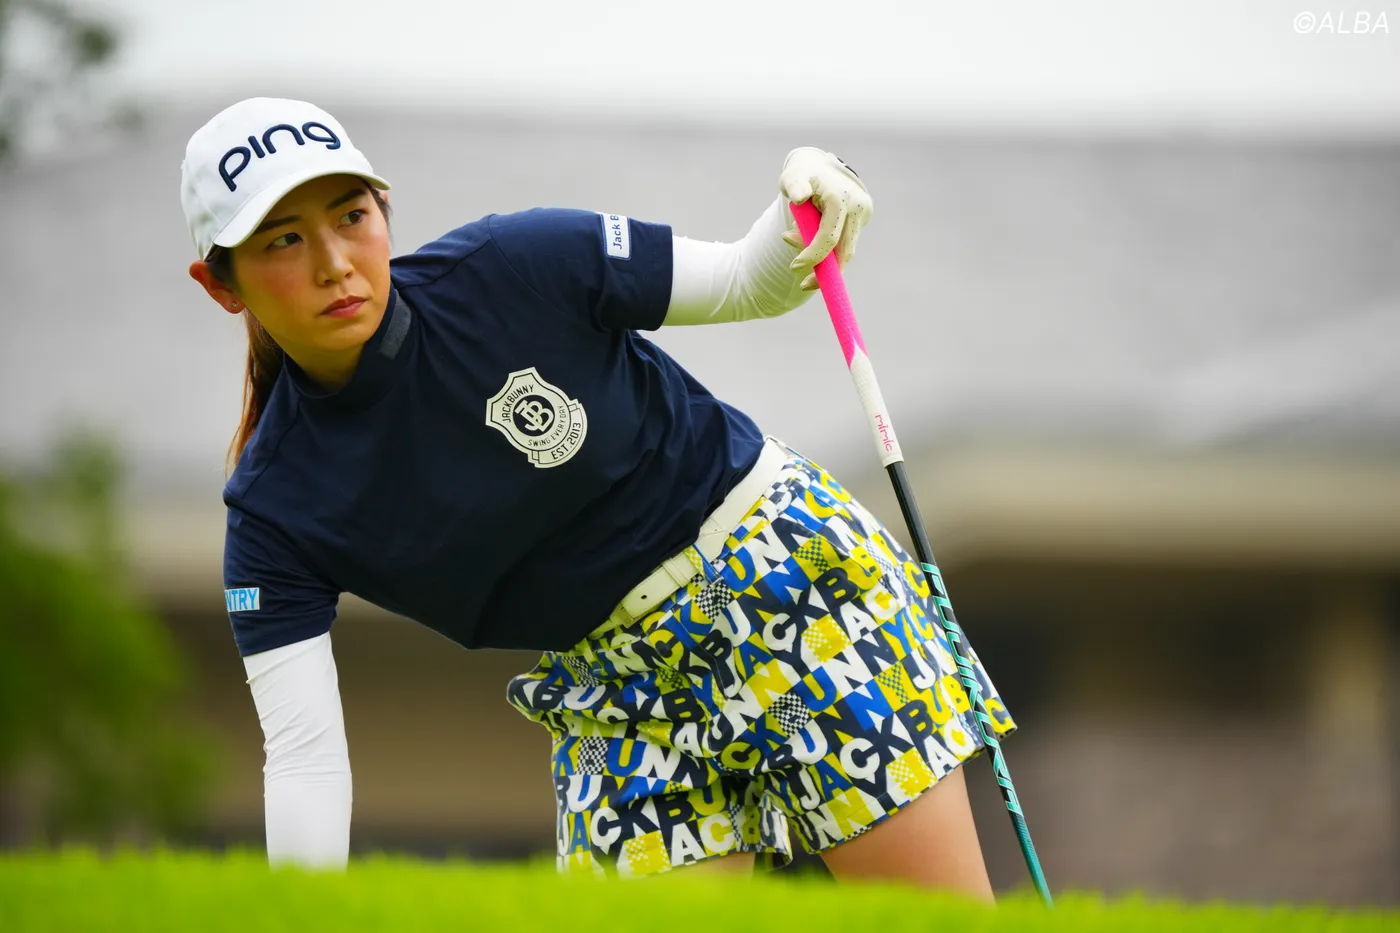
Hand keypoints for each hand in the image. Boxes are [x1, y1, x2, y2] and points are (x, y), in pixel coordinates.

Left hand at [778, 148, 872, 289]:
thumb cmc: (801, 175)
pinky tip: (813, 246)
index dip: (813, 256)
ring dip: (826, 260)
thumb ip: (794, 186)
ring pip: (846, 250)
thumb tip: (799, 198)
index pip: (828, 237)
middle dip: (824, 271)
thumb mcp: (792, 178)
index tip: (795, 266)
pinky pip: (846, 243)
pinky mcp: (863, 220)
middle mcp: (857, 206)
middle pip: (844, 250)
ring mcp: (863, 214)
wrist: (819, 167)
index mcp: (840, 198)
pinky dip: (830, 250)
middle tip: (804, 284)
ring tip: (803, 256)